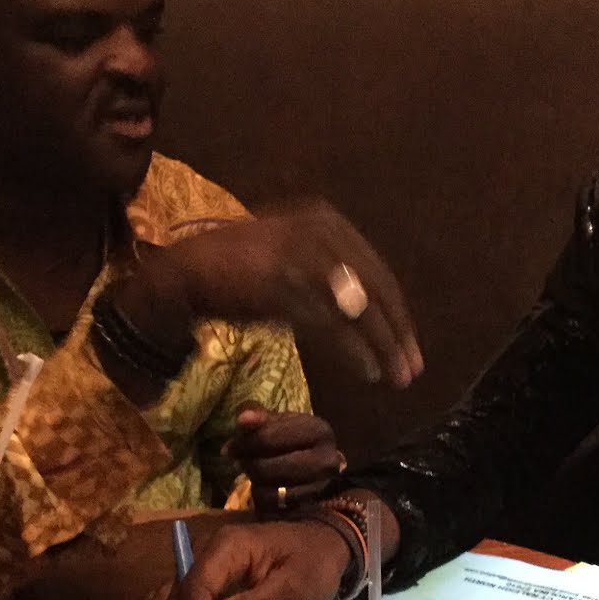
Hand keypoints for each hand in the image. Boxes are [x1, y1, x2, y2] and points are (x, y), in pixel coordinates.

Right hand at [124, 202, 423, 389]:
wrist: (186, 273)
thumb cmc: (240, 272)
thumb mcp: (295, 267)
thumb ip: (332, 282)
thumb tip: (371, 317)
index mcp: (327, 222)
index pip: (376, 270)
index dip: (397, 313)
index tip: (409, 346)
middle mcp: (320, 231)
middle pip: (375, 288)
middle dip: (396, 333)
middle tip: (412, 369)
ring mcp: (302, 255)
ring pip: (358, 307)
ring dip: (381, 346)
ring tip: (394, 378)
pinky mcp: (285, 283)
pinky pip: (331, 322)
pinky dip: (353, 349)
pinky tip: (367, 371)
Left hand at [225, 407, 345, 511]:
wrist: (319, 463)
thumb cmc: (291, 438)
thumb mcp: (277, 421)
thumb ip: (257, 416)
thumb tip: (243, 419)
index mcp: (318, 431)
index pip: (268, 439)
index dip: (242, 445)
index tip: (229, 449)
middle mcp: (326, 460)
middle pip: (267, 469)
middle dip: (248, 465)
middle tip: (239, 462)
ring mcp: (321, 487)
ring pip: (270, 491)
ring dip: (254, 482)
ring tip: (253, 472)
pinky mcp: (312, 507)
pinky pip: (274, 507)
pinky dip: (262, 498)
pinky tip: (263, 486)